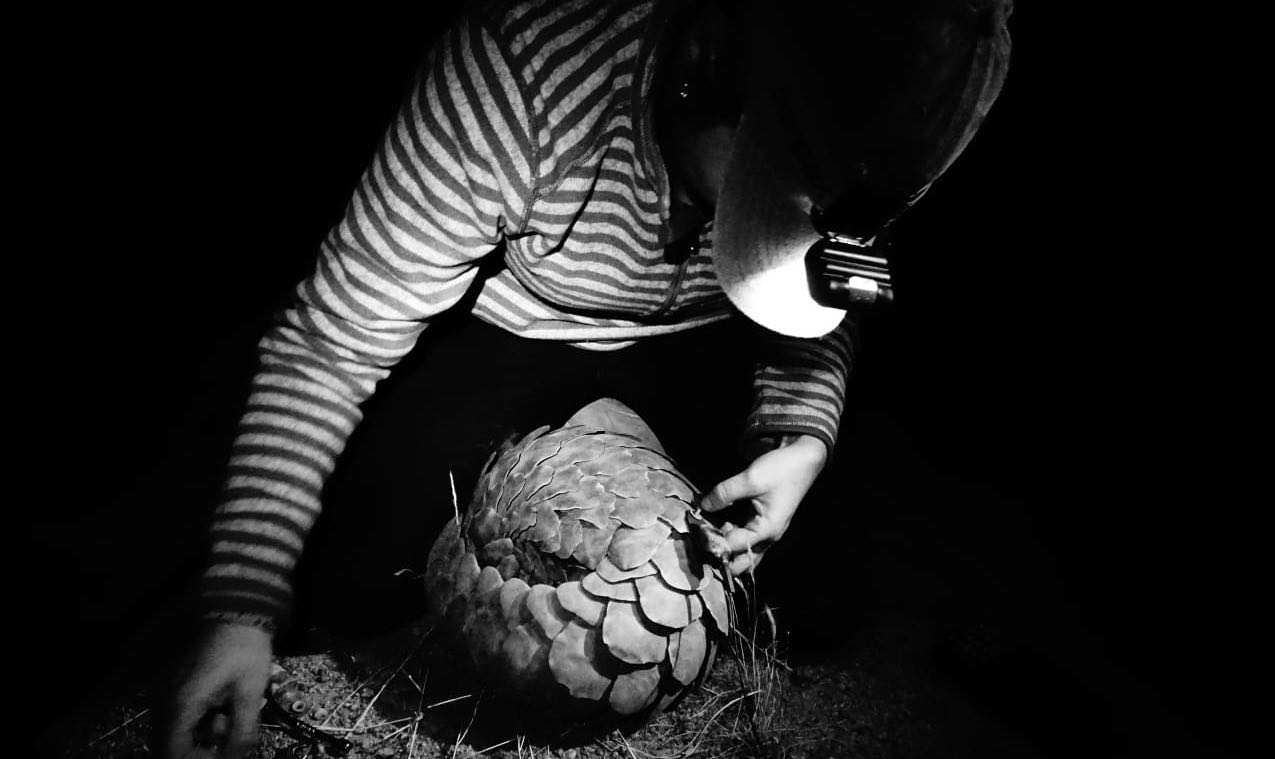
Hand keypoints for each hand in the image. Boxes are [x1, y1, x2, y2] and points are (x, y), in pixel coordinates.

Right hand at [162, 622, 272, 758]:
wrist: (234, 606)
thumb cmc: (244, 645)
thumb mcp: (250, 690)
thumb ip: (242, 729)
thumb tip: (237, 756)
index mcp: (182, 702)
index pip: (171, 751)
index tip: (219, 754)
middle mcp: (165, 697)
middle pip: (167, 742)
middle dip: (197, 747)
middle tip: (225, 733)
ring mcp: (165, 687)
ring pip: (171, 728)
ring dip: (197, 732)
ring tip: (225, 715)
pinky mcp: (171, 680)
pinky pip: (175, 711)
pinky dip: (194, 718)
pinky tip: (218, 704)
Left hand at [700, 434, 827, 575]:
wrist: (802, 459)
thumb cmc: (782, 470)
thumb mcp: (750, 479)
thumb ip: (724, 494)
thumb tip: (703, 505)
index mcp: (767, 530)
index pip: (733, 547)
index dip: (713, 542)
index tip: (696, 531)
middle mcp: (767, 537)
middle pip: (741, 563)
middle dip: (720, 555)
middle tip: (701, 539)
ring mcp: (765, 532)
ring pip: (742, 553)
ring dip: (725, 546)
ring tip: (706, 532)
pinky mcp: (762, 524)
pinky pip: (744, 539)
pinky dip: (730, 536)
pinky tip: (716, 524)